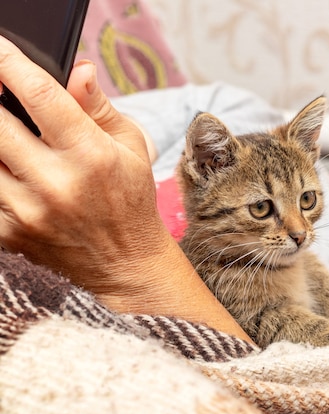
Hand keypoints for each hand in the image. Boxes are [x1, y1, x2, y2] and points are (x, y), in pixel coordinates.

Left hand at [0, 37, 252, 341]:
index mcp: (92, 155)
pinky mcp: (9, 234)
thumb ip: (98, 106)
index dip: (10, 62)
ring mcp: (28, 211)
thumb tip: (77, 70)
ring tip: (12, 137)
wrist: (127, 265)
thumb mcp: (131, 147)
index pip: (40, 94)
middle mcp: (57, 183)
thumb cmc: (131, 200)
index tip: (0, 49)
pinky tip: (14, 171)